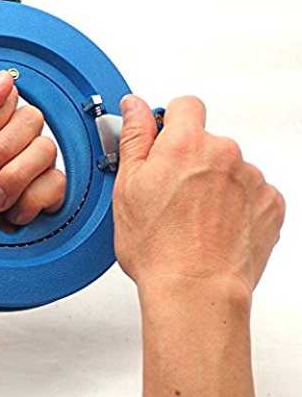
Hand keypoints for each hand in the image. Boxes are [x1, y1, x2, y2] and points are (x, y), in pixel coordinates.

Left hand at [0, 70, 65, 224]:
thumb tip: (3, 78)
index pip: (10, 96)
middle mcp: (19, 137)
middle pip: (32, 120)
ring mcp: (38, 163)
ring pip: (45, 151)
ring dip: (10, 180)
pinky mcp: (51, 189)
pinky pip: (56, 183)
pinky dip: (27, 201)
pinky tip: (10, 208)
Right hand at [113, 95, 284, 300]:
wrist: (195, 290)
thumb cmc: (158, 247)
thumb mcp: (128, 187)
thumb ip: (135, 138)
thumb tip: (134, 108)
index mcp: (186, 144)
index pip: (185, 106)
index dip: (172, 122)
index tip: (165, 143)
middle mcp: (224, 153)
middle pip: (208, 141)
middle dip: (191, 159)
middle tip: (171, 194)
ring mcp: (251, 179)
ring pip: (229, 168)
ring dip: (215, 183)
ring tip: (194, 218)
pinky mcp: (270, 204)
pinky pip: (251, 192)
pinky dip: (237, 204)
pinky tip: (215, 226)